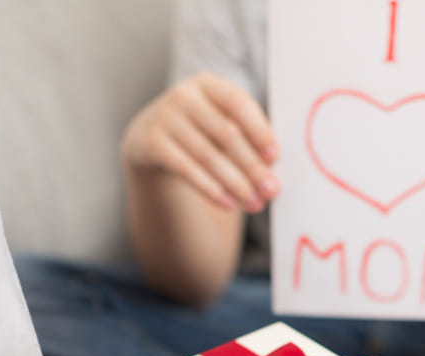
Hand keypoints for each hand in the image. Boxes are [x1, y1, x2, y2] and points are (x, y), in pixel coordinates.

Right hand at [122, 71, 279, 213]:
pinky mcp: (150, 143)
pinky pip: (185, 168)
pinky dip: (209, 188)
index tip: (275, 156)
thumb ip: (246, 136)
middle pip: (226, 133)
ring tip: (254, 203)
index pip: (238, 103)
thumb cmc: (199, 130)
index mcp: (208, 84)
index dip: (259, 129)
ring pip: (208, 155)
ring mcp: (164, 118)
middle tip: (270, 190)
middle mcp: (184, 96)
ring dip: (235, 183)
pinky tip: (228, 203)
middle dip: (252, 165)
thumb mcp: (220, 122)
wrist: (149, 138)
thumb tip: (271, 166)